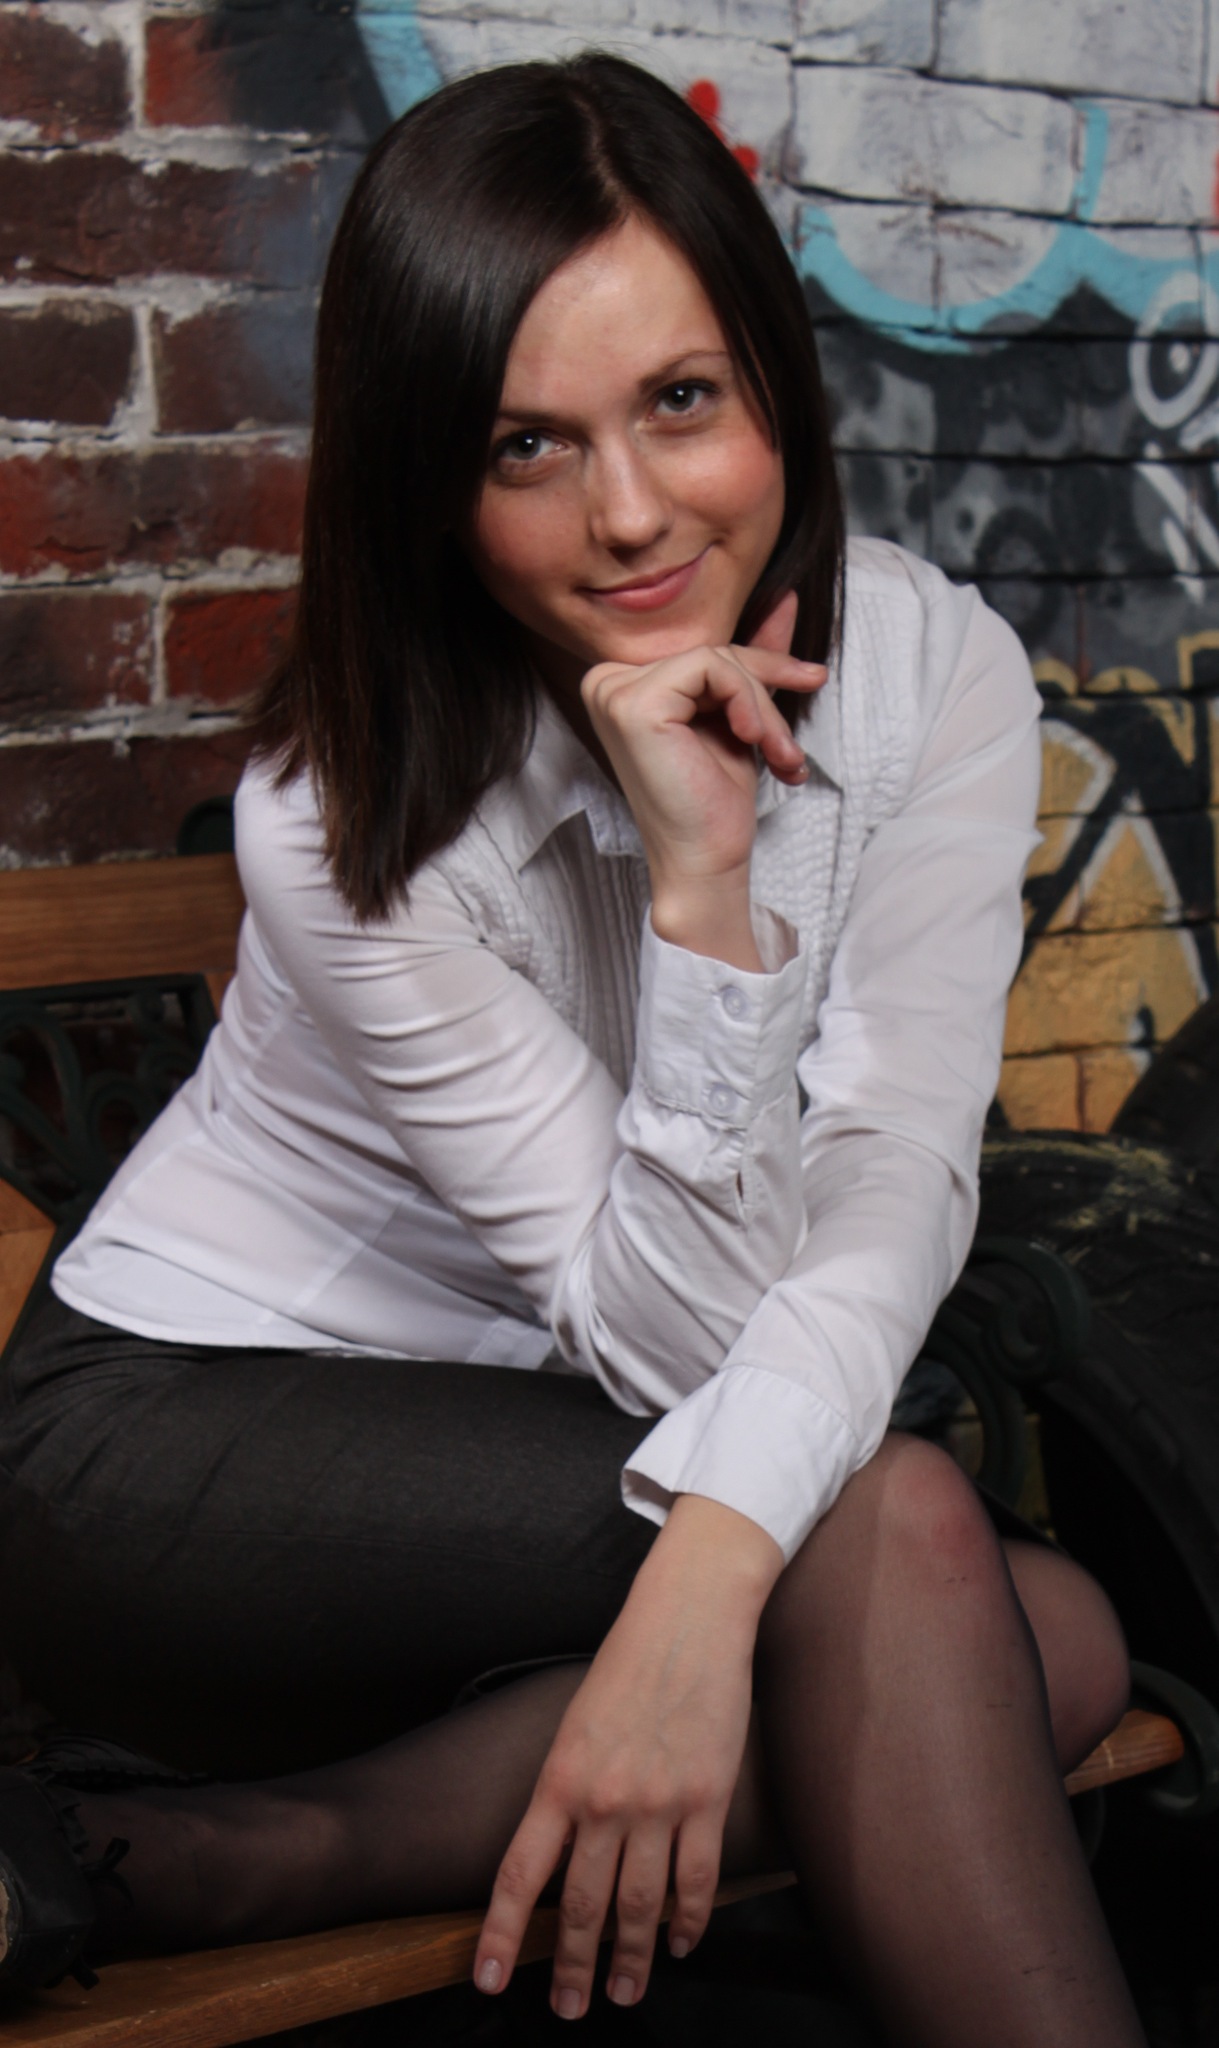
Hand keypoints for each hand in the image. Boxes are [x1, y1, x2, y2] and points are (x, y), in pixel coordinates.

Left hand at [473, 1496, 782, 2019]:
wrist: (688, 1617)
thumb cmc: (628, 1664)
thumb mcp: (575, 1725)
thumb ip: (565, 1790)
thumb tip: (557, 1853)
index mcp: (560, 1777)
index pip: (519, 1873)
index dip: (499, 1933)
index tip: (487, 1978)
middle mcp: (605, 1799)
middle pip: (581, 1905)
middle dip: (570, 1965)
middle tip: (568, 2008)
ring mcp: (660, 1802)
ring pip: (640, 1907)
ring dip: (631, 1959)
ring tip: (623, 1992)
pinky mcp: (708, 1798)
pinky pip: (697, 1880)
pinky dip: (689, 1922)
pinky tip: (683, 1942)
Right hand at [580, 592, 824, 903]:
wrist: (706, 862)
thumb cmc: (715, 803)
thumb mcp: (742, 717)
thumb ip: (753, 660)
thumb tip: (785, 597)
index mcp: (622, 684)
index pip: (703, 651)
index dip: (762, 667)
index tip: (812, 679)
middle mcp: (606, 682)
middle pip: (712, 651)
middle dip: (768, 692)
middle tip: (793, 747)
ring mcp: (613, 691)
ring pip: (718, 660)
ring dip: (765, 709)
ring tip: (782, 758)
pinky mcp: (634, 703)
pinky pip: (712, 667)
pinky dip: (749, 703)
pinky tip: (752, 742)